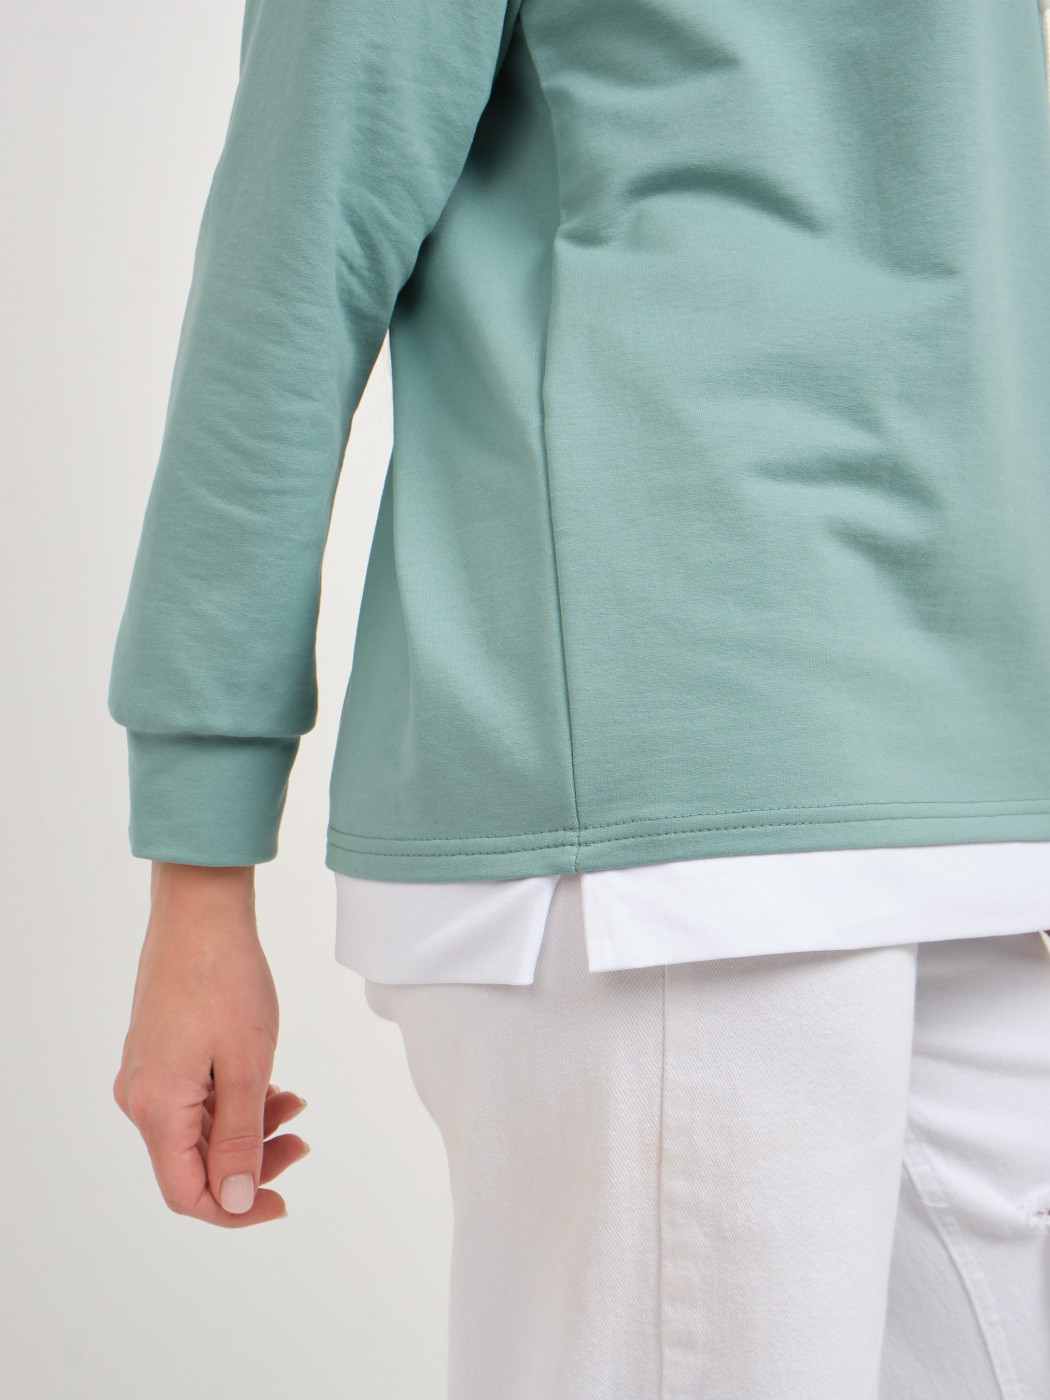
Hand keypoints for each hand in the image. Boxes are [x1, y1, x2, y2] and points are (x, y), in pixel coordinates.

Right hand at [113, 863, 309, 1226]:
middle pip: (194, 1163)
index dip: (235, 1209)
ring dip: (249, 1128)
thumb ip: (240, 1139)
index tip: (281, 1200)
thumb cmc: (224, 979)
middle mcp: (141, 1098)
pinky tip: (273, 1086)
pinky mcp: (160, 1053)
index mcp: (157, 1108)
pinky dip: (235, 1101)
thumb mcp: (247, 1066)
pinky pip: (196, 1100)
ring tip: (295, 1104)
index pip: (187, 1193)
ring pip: (199, 1130)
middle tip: (301, 1143)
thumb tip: (232, 1201)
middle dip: (251, 1163)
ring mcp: (148, 1073)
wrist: (201, 913)